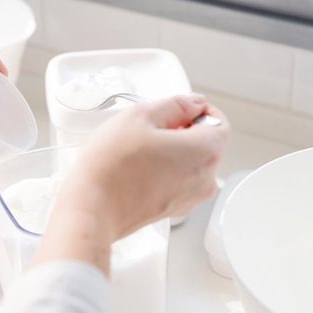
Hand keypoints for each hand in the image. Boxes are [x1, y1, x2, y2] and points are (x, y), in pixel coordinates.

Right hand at [34, 93, 229, 273]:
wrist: (93, 208)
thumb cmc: (113, 165)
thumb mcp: (140, 116)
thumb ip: (175, 104)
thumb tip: (194, 102)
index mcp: (205, 151)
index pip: (219, 123)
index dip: (198, 111)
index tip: (178, 109)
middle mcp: (205, 179)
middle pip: (207, 144)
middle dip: (183, 131)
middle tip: (150, 128)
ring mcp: (190, 198)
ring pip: (192, 163)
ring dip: (173, 151)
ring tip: (140, 150)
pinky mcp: (174, 209)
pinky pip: (179, 181)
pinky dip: (165, 171)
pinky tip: (138, 167)